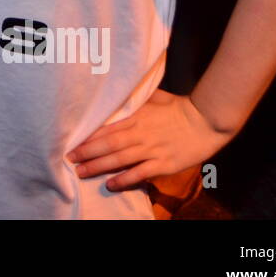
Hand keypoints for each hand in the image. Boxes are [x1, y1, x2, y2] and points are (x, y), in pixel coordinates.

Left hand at [66, 90, 230, 192]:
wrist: (206, 120)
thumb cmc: (179, 106)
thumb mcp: (154, 97)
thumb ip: (135, 98)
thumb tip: (118, 92)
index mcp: (136, 116)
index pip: (106, 127)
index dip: (88, 135)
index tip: (72, 140)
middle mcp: (140, 133)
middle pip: (108, 144)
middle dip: (86, 152)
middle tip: (69, 157)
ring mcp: (151, 150)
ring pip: (119, 159)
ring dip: (98, 166)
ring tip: (81, 172)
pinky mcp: (163, 164)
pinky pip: (139, 173)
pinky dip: (124, 179)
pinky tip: (110, 184)